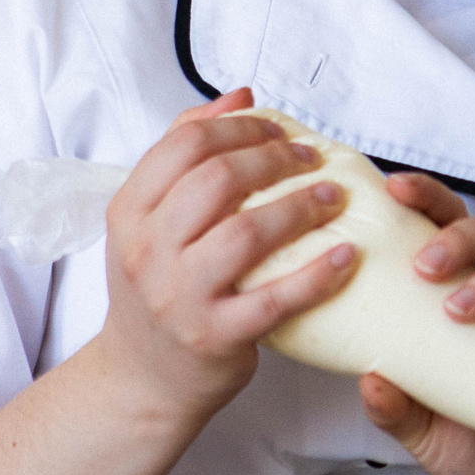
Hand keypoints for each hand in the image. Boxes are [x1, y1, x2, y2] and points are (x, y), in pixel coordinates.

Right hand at [96, 90, 358, 423]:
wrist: (141, 378)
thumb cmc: (156, 287)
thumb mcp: (149, 219)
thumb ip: (185, 152)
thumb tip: (240, 96)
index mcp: (129, 211)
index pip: (185, 144)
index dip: (240, 127)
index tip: (278, 131)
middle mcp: (147, 250)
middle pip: (218, 179)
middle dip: (275, 159)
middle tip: (311, 158)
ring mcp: (179, 296)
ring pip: (247, 233)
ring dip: (300, 207)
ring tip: (333, 196)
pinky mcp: (215, 337)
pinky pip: (276, 299)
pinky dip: (317, 275)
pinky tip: (345, 256)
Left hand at [358, 172, 474, 474]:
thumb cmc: (468, 442)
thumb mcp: (418, 431)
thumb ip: (394, 408)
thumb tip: (368, 379)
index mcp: (458, 291)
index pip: (444, 226)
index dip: (425, 199)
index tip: (394, 188)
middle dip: (456, 239)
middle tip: (424, 267)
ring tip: (459, 310)